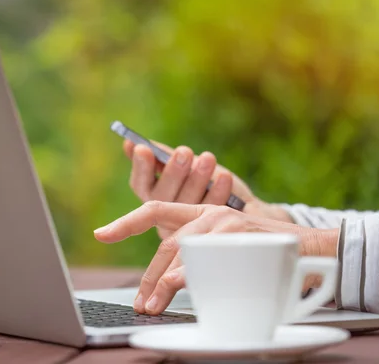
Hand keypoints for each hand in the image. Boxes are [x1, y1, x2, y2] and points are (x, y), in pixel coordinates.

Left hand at [94, 201, 338, 314]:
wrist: (312, 248)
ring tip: (153, 306)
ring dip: (162, 283)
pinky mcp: (240, 234)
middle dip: (148, 277)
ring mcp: (224, 222)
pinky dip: (188, 277)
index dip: (126, 222)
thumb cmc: (264, 252)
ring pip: (181, 252)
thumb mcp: (226, 246)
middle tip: (141, 302)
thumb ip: (199, 253)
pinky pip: (205, 259)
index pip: (154, 209)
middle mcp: (209, 213)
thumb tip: (169, 280)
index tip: (101, 234)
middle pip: (166, 243)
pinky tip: (181, 291)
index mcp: (201, 213)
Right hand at [123, 140, 292, 238]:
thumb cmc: (210, 186)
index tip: (144, 149)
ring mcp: (187, 229)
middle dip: (173, 171)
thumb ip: (162, 156)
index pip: (140, 184)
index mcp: (155, 199)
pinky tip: (224, 178)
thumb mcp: (186, 168)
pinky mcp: (210, 234)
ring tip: (208, 158)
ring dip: (197, 179)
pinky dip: (217, 192)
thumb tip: (131, 143)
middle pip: (161, 195)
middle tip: (185, 152)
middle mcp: (165, 217)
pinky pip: (211, 212)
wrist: (247, 211)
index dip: (141, 168)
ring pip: (185, 204)